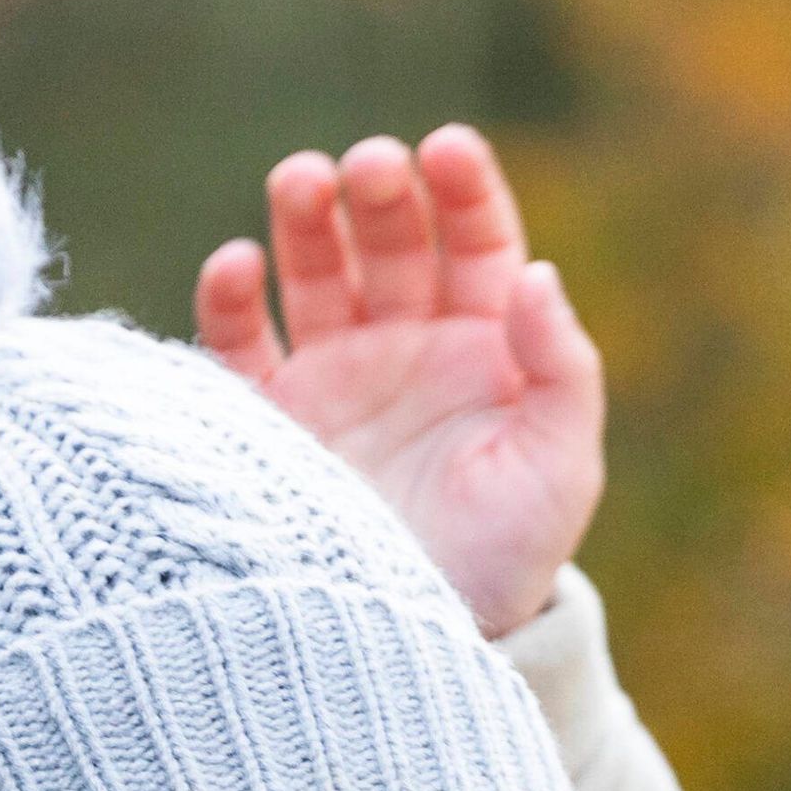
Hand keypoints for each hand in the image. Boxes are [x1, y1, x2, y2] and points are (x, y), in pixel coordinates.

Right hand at [194, 127, 602, 637]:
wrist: (427, 641)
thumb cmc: (509, 558)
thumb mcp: (560, 467)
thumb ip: (560, 368)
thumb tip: (535, 274)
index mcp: (486, 346)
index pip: (477, 242)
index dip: (464, 189)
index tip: (447, 150)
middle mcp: (409, 346)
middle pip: (391, 240)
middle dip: (380, 194)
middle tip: (369, 169)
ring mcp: (337, 376)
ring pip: (315, 269)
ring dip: (305, 219)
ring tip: (301, 182)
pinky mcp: (273, 419)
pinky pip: (240, 343)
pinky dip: (230, 298)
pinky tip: (235, 264)